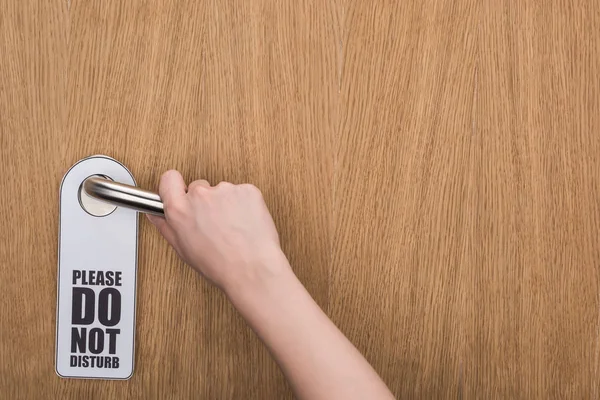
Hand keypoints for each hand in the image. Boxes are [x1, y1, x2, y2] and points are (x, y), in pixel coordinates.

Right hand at [147, 170, 287, 291]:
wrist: (252, 268)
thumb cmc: (220, 265)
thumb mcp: (184, 250)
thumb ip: (167, 227)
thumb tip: (157, 215)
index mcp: (180, 209)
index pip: (169, 179)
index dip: (174, 186)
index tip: (180, 192)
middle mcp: (200, 195)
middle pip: (198, 187)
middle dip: (204, 201)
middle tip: (214, 223)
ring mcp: (225, 190)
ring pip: (222, 191)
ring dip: (226, 204)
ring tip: (233, 229)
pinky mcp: (247, 190)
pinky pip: (242, 193)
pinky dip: (244, 204)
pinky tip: (245, 224)